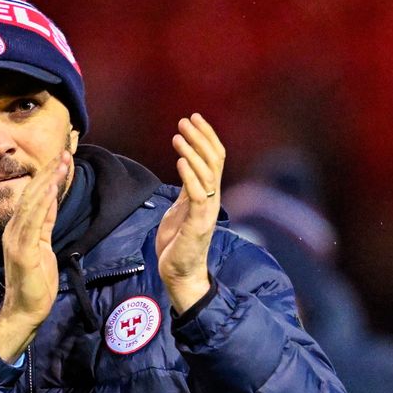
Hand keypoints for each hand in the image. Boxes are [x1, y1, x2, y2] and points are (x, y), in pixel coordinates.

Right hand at [0, 151, 70, 361]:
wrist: (24, 311)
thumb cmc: (35, 284)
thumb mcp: (43, 248)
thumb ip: (44, 225)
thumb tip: (51, 203)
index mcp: (18, 229)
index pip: (35, 197)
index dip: (48, 177)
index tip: (62, 159)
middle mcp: (14, 230)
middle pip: (32, 194)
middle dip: (49, 172)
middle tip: (63, 152)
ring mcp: (16, 239)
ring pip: (32, 203)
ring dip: (47, 182)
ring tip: (60, 163)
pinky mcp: (23, 250)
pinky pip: (33, 222)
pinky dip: (41, 203)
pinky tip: (50, 189)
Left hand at [156, 113, 224, 313]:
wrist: (179, 273)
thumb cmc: (178, 243)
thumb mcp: (180, 209)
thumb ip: (187, 188)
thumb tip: (186, 165)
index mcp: (208, 194)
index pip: (214, 158)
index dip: (206, 136)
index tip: (193, 118)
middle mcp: (212, 199)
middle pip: (214, 160)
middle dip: (200, 137)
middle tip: (185, 120)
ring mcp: (206, 211)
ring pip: (206, 173)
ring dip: (192, 151)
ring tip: (178, 135)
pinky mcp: (197, 223)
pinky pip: (197, 194)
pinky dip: (190, 175)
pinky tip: (180, 160)